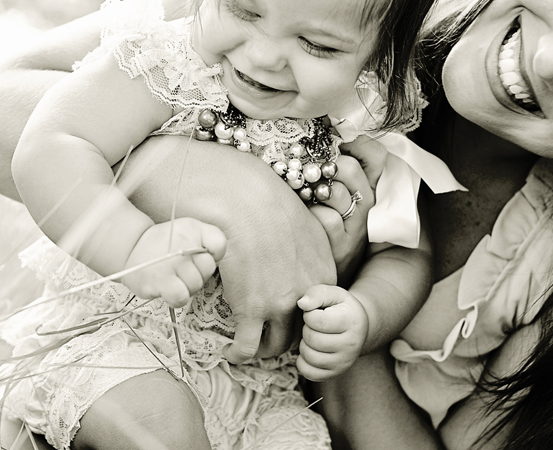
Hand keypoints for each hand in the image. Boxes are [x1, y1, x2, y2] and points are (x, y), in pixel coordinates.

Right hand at [115, 136, 335, 363]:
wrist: (240, 199)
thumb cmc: (263, 200)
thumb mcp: (302, 222)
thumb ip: (305, 244)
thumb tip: (292, 249)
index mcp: (324, 271)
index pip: (318, 309)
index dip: (300, 316)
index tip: (282, 315)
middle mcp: (308, 292)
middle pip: (300, 330)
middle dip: (283, 337)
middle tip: (265, 335)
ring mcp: (280, 304)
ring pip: (275, 345)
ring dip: (261, 348)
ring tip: (246, 345)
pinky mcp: (251, 310)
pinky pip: (247, 346)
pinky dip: (238, 353)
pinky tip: (229, 349)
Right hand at [120, 218, 225, 307]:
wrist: (131, 248)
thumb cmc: (163, 244)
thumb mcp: (189, 231)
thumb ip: (209, 241)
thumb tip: (215, 259)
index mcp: (192, 228)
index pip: (218, 244)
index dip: (212, 254)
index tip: (198, 255)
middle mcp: (183, 241)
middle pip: (208, 268)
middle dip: (198, 272)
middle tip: (181, 267)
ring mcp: (171, 261)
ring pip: (196, 284)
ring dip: (186, 285)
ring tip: (172, 276)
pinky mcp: (160, 280)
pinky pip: (181, 296)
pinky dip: (177, 297)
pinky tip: (169, 289)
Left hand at [297, 284, 367, 381]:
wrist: (357, 327)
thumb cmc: (340, 307)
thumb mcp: (333, 294)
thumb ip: (317, 293)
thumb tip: (302, 304)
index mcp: (351, 322)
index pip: (318, 321)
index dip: (309, 314)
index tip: (315, 312)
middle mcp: (351, 345)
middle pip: (312, 339)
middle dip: (307, 329)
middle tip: (315, 325)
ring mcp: (344, 362)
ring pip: (309, 356)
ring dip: (305, 344)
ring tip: (314, 336)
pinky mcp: (335, 374)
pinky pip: (308, 372)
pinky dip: (303, 361)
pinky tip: (311, 349)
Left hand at [309, 136, 386, 284]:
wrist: (326, 271)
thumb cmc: (324, 224)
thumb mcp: (331, 194)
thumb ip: (328, 168)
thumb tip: (311, 139)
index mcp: (368, 186)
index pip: (375, 154)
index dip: (355, 142)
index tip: (332, 142)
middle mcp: (367, 203)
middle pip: (348, 167)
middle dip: (322, 166)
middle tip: (305, 172)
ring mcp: (356, 225)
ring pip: (334, 190)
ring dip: (312, 190)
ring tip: (302, 195)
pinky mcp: (343, 246)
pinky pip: (324, 217)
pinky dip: (310, 215)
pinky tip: (305, 219)